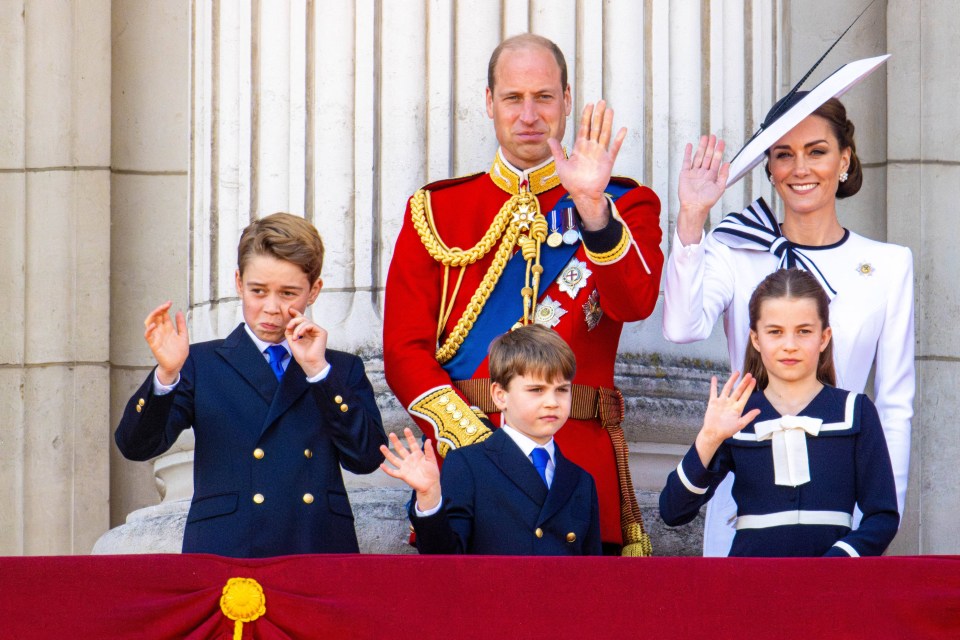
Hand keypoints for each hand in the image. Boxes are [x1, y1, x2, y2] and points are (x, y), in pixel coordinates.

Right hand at [143, 301, 188, 384]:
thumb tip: (179, 312)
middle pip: (156, 317)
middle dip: (159, 309)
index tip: (169, 302)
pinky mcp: (153, 344)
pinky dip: (149, 330)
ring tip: (159, 310)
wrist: (176, 365)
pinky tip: (154, 325)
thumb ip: (181, 324)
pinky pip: (148, 335)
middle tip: (166, 304)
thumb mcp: (183, 336)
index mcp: (168, 329)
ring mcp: (156, 337)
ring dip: (153, 316)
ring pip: (149, 323)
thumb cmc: (179, 352)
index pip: (164, 315)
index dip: (165, 308)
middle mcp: (161, 331)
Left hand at [285, 309, 328, 377]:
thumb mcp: (292, 341)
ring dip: (297, 328)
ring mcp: (318, 331)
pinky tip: (299, 335)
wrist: (309, 364)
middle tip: (288, 327)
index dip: (296, 314)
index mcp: (307, 332)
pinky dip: (303, 328)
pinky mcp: (322, 332)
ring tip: (294, 337)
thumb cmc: (302, 355)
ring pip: (306, 321)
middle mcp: (313, 330)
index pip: (302, 320)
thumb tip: (288, 324)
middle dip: (294, 321)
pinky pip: (311, 325)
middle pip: (303, 319)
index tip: (290, 310)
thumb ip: (290, 332)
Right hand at [380, 428, 441, 510]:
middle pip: (401, 449)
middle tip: (391, 434)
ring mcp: (405, 467)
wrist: (430, 485)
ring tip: (382, 446)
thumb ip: (429, 451)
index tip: (406, 429)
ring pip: (394, 459)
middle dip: (396, 442)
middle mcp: (409, 460)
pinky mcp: (403, 475)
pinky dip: (387, 470)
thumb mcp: (432, 460)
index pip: (412, 444)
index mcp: (417, 455)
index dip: (409, 437)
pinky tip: (381, 465)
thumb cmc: (432, 473)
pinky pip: (393, 472)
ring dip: (388, 453)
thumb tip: (428, 440)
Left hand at [548, 100, 626, 230]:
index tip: (588, 104)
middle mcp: (591, 148)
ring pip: (604, 134)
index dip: (586, 116)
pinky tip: (622, 129)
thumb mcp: (561, 165)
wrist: (583, 195)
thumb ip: (557, 151)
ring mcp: (600, 153)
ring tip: (610, 110)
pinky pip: (614, 148)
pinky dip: (618, 139)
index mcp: (580, 147)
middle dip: (598, 114)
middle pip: (595, 127)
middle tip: (601, 101)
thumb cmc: (572, 182)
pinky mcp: (607, 161)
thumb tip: (549, 139)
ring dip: (607, 122)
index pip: (584, 128)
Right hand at [677, 135, 728, 245]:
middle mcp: (703, 173)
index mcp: (712, 176)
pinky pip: (687, 161)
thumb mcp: (720, 187)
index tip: (721, 141)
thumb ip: (724, 175)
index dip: (719, 150)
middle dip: (711, 146)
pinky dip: (688, 153)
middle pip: (708, 156)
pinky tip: (690, 145)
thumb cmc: (707, 200)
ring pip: (698, 157)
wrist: (694, 206)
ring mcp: (694, 173)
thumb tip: (728, 163)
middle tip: (713, 136)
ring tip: (704, 137)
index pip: (716, 160)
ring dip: (701, 147)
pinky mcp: (685, 174)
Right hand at [694, 371, 760, 467]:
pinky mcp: (713, 403)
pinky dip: (713, 385)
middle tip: (749, 374)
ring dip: (732, 380)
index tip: (754, 381)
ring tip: (737, 372)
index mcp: (737, 408)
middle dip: (743, 382)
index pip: (745, 396)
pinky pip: (713, 392)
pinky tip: (714, 378)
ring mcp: (722, 402)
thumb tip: (758, 411)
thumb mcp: (740, 424)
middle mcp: (730, 403)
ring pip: (727, 388)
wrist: (714, 433)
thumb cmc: (727, 430)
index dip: (749, 388)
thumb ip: (749, 417)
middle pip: (738, 390)